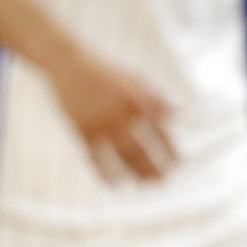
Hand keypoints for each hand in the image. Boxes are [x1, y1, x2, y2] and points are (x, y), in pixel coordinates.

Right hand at [47, 47, 173, 181]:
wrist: (67, 62)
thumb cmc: (104, 70)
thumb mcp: (133, 78)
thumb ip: (155, 97)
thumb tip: (179, 113)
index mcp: (137, 100)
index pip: (162, 133)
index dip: (172, 151)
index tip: (179, 164)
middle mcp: (120, 113)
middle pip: (143, 151)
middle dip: (156, 170)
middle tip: (162, 180)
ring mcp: (100, 123)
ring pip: (122, 157)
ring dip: (136, 175)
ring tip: (144, 184)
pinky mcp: (81, 129)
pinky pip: (95, 158)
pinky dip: (105, 174)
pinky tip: (114, 184)